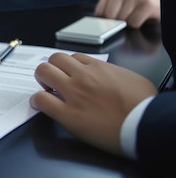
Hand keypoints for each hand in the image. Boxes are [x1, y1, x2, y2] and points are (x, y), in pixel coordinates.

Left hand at [30, 52, 156, 156]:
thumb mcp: (133, 79)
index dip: (68, 67)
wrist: (147, 126)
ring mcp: (74, 93)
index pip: (74, 57)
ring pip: (44, 72)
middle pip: (54, 59)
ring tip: (47, 90)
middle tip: (53, 80)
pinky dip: (37, 101)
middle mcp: (84, 76)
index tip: (68, 74)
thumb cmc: (146, 106)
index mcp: (99, 67)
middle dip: (51, 68)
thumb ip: (114, 74)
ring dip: (42, 79)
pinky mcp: (69, 114)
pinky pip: (42, 100)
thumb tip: (107, 78)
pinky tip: (40, 105)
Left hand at [94, 0, 159, 27]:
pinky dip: (136, 23)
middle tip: (125, 14)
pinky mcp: (147, 4)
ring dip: (128, 21)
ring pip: (123, 20)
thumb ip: (107, 6)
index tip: (109, 19)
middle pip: (110, 17)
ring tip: (134, 13)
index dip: (104, 19)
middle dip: (117, 20)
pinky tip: (141, 16)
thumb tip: (98, 20)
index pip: (99, 12)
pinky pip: (134, 23)